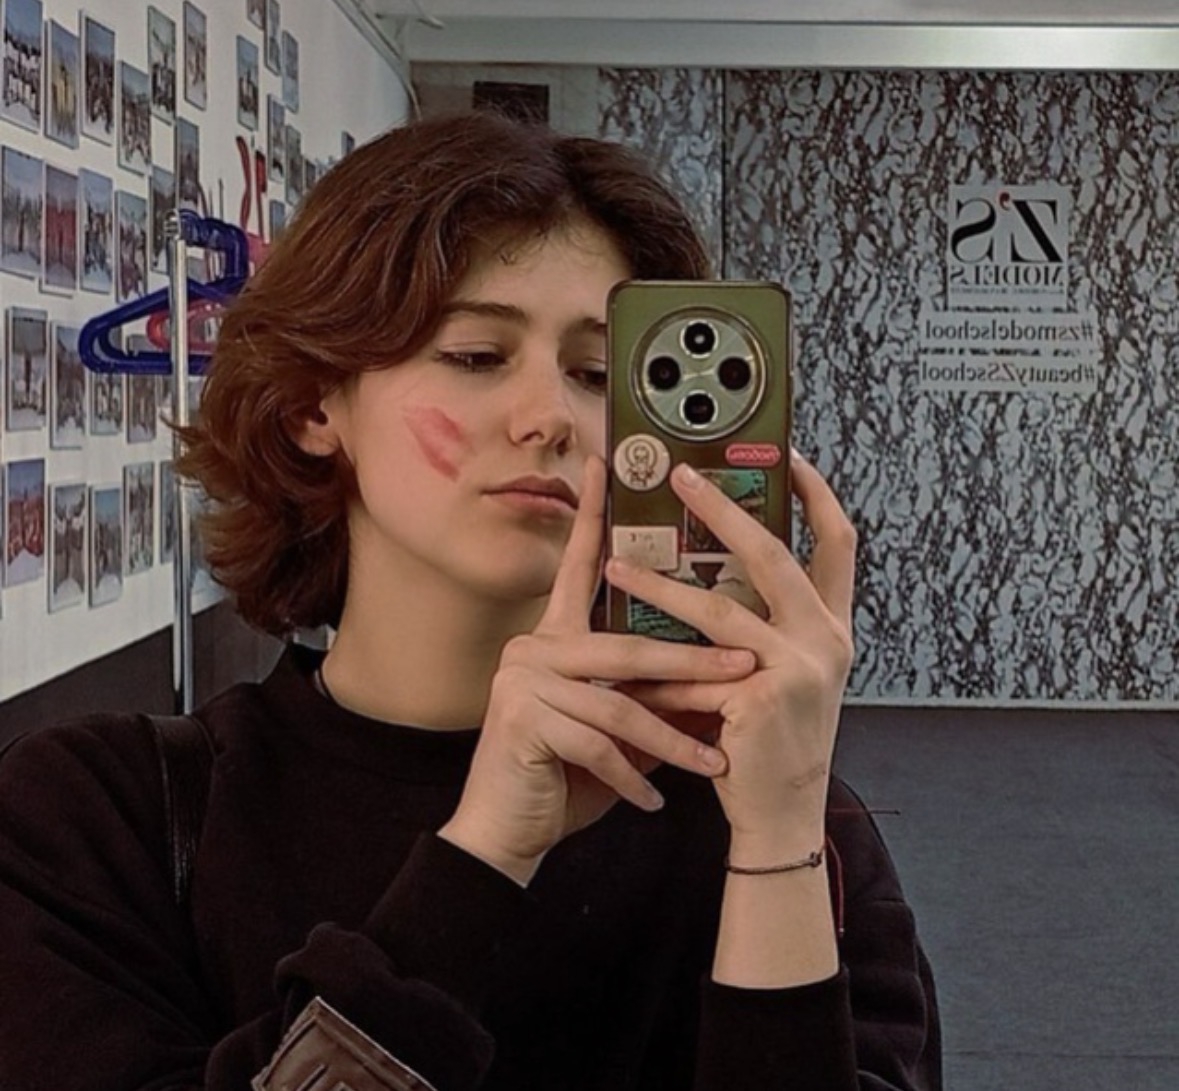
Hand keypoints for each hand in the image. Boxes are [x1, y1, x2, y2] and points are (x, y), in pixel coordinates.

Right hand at [438, 456, 755, 883]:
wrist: (507, 829)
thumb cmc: (566, 772)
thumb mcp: (614, 725)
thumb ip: (647, 689)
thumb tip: (721, 663)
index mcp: (555, 635)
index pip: (580, 565)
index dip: (591, 514)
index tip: (607, 464)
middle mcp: (534, 646)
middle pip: (627, 644)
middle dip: (694, 661)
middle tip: (749, 665)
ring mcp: (522, 681)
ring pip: (619, 699)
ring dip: (675, 735)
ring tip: (717, 757)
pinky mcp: (520, 720)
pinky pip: (596, 744)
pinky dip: (635, 775)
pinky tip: (658, 799)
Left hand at [604, 454, 855, 861]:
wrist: (782, 813)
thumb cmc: (771, 739)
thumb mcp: (781, 671)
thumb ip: (758, 624)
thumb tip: (700, 568)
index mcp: (832, 626)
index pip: (838, 543)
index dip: (817, 495)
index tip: (789, 455)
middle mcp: (826, 641)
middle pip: (774, 555)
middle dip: (723, 510)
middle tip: (680, 475)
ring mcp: (799, 670)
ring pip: (718, 610)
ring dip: (659, 586)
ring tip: (615, 565)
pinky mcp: (763, 701)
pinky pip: (694, 672)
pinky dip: (655, 666)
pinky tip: (620, 661)